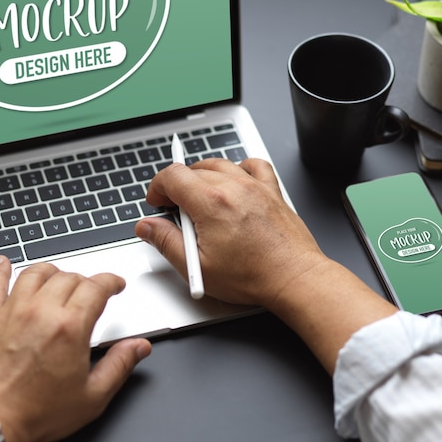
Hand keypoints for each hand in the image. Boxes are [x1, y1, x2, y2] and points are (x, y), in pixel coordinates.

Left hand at [0, 256, 150, 441]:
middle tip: (91, 291)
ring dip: (53, 271)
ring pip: (36, 273)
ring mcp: (13, 312)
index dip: (111, 281)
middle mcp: (41, 312)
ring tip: (59, 277)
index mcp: (70, 327)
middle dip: (86, 280)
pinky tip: (4, 263)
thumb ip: (119, 366)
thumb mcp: (92, 397)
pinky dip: (0, 270)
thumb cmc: (35, 413)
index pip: (96, 286)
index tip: (116, 284)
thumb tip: (138, 347)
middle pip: (69, 277)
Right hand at [135, 158, 322, 309]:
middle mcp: (233, 187)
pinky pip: (253, 166)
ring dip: (203, 176)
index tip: (157, 202)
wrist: (294, 278)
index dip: (157, 187)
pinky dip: (239, 169)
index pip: (172, 176)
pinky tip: (235, 183)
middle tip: (176, 210)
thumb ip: (166, 242)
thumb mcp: (197, 267)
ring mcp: (255, 186)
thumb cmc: (252, 276)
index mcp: (210, 203)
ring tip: (199, 198)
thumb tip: (147, 227)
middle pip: (193, 170)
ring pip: (220, 164)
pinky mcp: (272, 192)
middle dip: (177, 186)